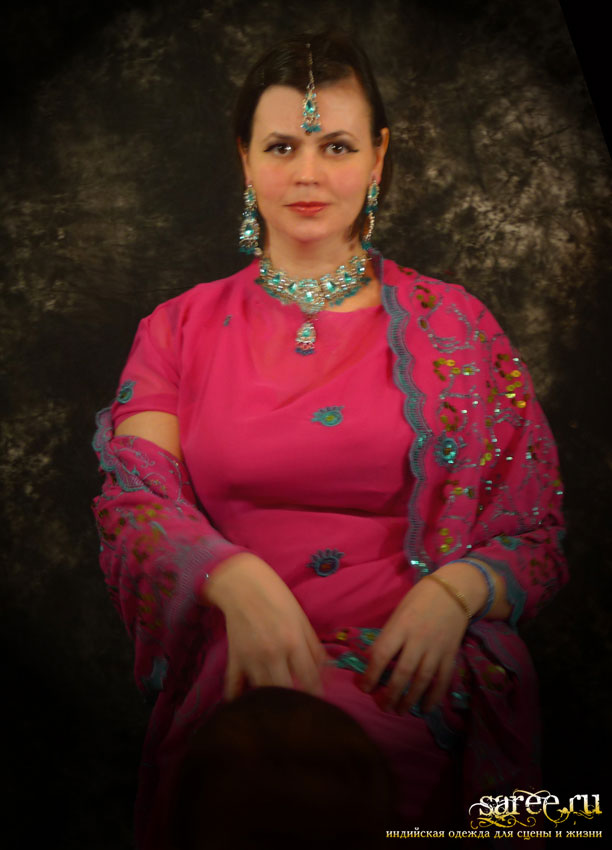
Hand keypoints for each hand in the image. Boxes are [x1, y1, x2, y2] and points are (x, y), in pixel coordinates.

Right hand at [204, 554, 328, 700]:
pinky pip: (234, 687)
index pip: (310, 679)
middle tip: (300, 709)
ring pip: (263, 693)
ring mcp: (252, 658)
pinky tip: (246, 707)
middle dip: (295, 703)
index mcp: (293, 641)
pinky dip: (238, 698)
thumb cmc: (277, 598)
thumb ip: (314, 646)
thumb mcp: (301, 618)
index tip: (320, 704)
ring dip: (271, 703)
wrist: (242, 584)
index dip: (317, 695)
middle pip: (287, 692)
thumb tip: (329, 671)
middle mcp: (273, 653)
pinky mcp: (234, 659)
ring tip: (279, 710)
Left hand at [360, 575, 469, 714]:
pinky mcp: (451, 654)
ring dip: (409, 699)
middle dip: (390, 694)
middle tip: (382, 706)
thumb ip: (388, 636)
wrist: (453, 591)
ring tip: (399, 711)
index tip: (363, 687)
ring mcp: (436, 648)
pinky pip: (443, 680)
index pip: (381, 654)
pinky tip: (425, 708)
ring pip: (422, 680)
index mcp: (400, 626)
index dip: (370, 674)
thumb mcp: (398, 613)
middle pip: (402, 672)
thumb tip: (372, 660)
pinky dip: (434, 696)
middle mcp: (418, 639)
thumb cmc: (419, 600)